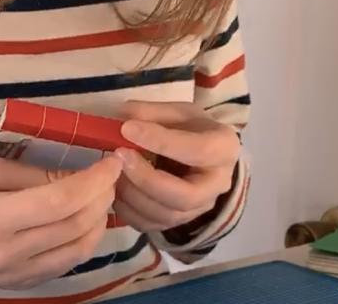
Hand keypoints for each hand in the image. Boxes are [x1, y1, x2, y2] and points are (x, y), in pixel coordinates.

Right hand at [0, 155, 122, 299]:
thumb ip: (31, 175)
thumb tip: (74, 176)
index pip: (60, 201)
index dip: (93, 179)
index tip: (112, 159)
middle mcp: (10, 253)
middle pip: (75, 225)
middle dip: (103, 195)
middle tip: (112, 172)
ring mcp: (18, 276)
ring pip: (78, 249)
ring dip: (100, 218)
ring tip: (103, 192)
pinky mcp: (23, 286)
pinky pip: (67, 263)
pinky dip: (86, 238)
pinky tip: (87, 218)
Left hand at [113, 101, 239, 233]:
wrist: (201, 151)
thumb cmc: (190, 127)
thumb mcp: (178, 111)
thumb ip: (153, 112)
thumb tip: (125, 118)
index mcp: (224, 149)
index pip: (197, 150)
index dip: (161, 141)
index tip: (127, 128)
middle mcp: (217, 185)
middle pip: (184, 196)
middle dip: (147, 179)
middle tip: (120, 156)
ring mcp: (199, 208)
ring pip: (167, 215)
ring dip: (134, 195)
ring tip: (113, 171)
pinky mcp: (179, 221)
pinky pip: (153, 226)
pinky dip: (129, 211)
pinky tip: (114, 189)